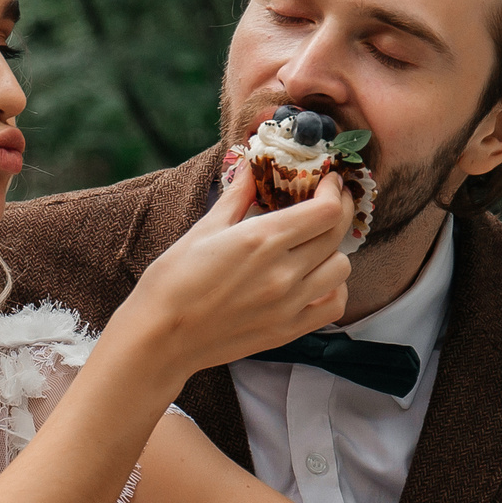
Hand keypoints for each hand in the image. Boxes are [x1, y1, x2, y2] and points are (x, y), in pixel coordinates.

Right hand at [110, 168, 350, 382]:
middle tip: (328, 201)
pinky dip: (333, 289)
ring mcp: (288, 304)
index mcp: (261, 239)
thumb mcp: (203, 230)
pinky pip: (333, 305)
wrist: (160, 337)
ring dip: (334, 250)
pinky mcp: (287, 330)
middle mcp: (282, 272)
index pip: (325, 210)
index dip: (332, 191)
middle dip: (338, 210)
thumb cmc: (173, 281)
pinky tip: (315, 280)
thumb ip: (236, 196)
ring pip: (341, 269)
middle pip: (337, 234)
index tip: (326, 181)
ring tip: (316, 244)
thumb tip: (249, 165)